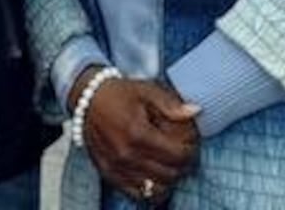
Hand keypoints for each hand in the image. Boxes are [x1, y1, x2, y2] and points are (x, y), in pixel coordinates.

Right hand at [77, 75, 199, 200]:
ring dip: (169, 178)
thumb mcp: (147, 90)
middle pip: (170, 174)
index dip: (191, 150)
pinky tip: (154, 174)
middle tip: (184, 152)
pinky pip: (137, 194)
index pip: (177, 155)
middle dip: (183, 165)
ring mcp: (116, 167)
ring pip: (156, 189)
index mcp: (138, 132)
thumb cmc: (120, 94)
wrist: (88, 100)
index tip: (192, 142)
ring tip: (170, 163)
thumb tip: (196, 112)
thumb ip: (171, 105)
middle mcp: (126, 154)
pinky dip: (150, 188)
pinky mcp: (109, 174)